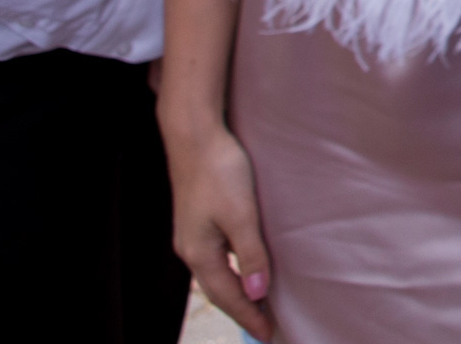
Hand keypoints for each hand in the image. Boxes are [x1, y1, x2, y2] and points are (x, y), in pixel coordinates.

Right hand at [163, 116, 274, 339]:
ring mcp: (193, 235)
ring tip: (260, 304)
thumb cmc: (221, 172)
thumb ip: (251, 254)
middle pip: (220, 289)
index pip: (228, 296)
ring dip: (238, 290)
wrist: (195, 137)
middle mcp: (191, 249)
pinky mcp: (199, 220)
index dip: (249, 316)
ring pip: (218, 273)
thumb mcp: (242, 215)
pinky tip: (246, 268)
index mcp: (199, 253)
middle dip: (243, 310)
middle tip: (267, 327)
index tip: (269, 335)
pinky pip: (218, 257)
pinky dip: (234, 270)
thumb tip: (258, 292)